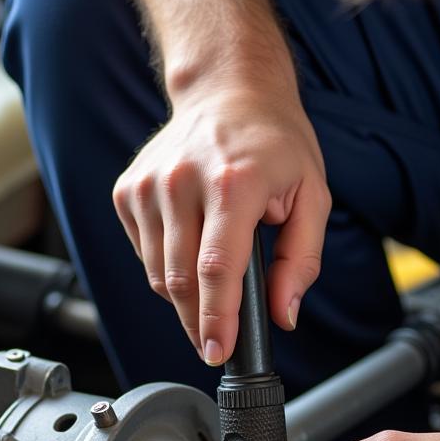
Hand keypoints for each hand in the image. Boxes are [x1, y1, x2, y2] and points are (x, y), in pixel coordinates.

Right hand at [112, 83, 329, 363]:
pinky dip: (166, 268)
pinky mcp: (127, 191)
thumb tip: (283, 314)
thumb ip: (302, 261)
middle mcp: (182, 181)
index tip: (218, 351)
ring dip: (183, 299)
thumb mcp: (312, 196)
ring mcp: (148, 185)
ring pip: (158, 274)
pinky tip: (190, 250)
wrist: (227, 89)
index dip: (216, 318)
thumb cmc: (274, 143)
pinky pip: (145, 254)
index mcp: (234, 182)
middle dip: (198, 322)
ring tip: (210, 289)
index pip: (217, 268)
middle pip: (180, 280)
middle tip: (215, 341)